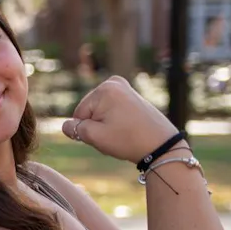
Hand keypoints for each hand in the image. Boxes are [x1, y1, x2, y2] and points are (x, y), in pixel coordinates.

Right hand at [65, 76, 179, 162]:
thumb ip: (74, 129)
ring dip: (106, 124)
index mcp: (104, 89)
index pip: (79, 114)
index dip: (87, 129)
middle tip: (116, 135)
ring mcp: (125, 88)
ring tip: (123, 132)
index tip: (108, 135)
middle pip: (90, 110)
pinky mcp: (133, 95)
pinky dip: (116, 121)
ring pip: (101, 112)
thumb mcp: (95, 136)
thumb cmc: (129, 140)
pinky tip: (128, 128)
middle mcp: (114, 83)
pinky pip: (113, 110)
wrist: (163, 146)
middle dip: (97, 125)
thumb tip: (66, 125)